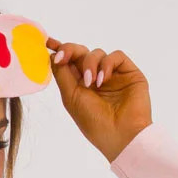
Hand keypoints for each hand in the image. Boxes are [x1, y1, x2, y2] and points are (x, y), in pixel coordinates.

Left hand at [44, 37, 152, 161]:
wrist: (121, 136)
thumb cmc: (95, 123)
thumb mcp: (71, 98)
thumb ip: (62, 74)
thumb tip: (53, 54)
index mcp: (81, 87)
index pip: (70, 63)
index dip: (60, 50)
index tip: (48, 42)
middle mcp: (96, 79)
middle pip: (81, 53)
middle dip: (71, 51)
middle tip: (63, 57)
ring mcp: (113, 75)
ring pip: (97, 53)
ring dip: (89, 64)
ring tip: (91, 82)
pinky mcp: (129, 73)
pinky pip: (116, 56)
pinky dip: (107, 64)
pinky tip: (103, 80)